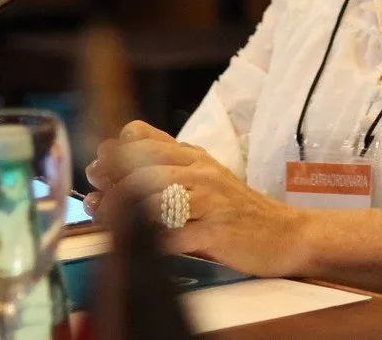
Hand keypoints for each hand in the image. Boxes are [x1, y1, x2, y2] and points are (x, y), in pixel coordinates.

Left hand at [83, 120, 311, 276]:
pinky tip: (135, 245)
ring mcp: (210, 199)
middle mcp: (201, 171)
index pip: (142, 136)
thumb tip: (107, 165)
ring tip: (104, 221)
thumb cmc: (236, 211)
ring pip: (153, 194)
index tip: (99, 171)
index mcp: (194, 156)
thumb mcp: (202, 180)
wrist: (287, 233)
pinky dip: (148, 240)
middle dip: (110, 181)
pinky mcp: (216, 230)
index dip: (113, 151)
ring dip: (120, 210)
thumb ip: (165, 170)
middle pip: (141, 164)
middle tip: (94, 199)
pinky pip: (172, 233)